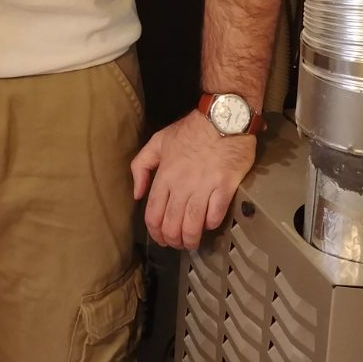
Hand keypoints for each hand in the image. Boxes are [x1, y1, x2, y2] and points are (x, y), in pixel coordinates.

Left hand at [130, 108, 256, 249]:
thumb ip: (141, 166)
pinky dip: (211, 224)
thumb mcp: (158, 141)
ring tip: (193, 242)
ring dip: (191, 239)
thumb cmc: (190, 130)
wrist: (223, 117)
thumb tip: (137, 194)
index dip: (155, 232)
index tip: (161, 238)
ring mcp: (204, 187)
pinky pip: (215, 214)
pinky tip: (210, 225)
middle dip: (173, 240)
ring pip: (192, 225)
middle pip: (172, 224)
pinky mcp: (225, 186)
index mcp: (164, 176)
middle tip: (178, 244)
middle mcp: (182, 185)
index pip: (153, 214)